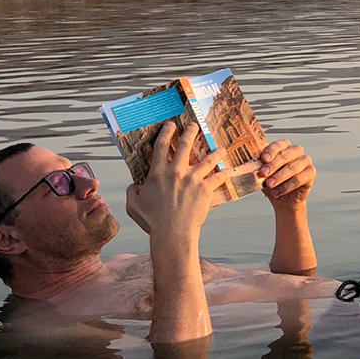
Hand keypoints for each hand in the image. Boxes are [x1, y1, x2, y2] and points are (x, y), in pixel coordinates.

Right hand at [131, 122, 231, 239]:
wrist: (172, 233)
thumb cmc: (152, 222)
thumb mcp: (133, 206)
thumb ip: (131, 192)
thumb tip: (133, 185)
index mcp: (157, 173)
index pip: (161, 145)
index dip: (166, 132)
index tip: (171, 125)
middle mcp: (176, 171)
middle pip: (185, 145)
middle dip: (190, 132)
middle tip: (195, 126)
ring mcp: (192, 179)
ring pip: (208, 159)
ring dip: (216, 152)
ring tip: (221, 148)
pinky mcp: (205, 189)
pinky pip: (218, 177)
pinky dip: (224, 173)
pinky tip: (229, 171)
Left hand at [257, 138, 314, 207]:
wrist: (283, 199)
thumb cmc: (272, 182)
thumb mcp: (263, 174)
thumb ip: (260, 168)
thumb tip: (254, 168)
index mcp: (284, 146)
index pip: (278, 145)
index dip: (271, 151)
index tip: (264, 159)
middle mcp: (296, 151)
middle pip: (285, 155)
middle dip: (273, 165)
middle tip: (263, 173)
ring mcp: (305, 160)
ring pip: (292, 167)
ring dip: (279, 177)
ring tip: (270, 185)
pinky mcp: (311, 172)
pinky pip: (300, 179)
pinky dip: (287, 186)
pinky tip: (278, 191)